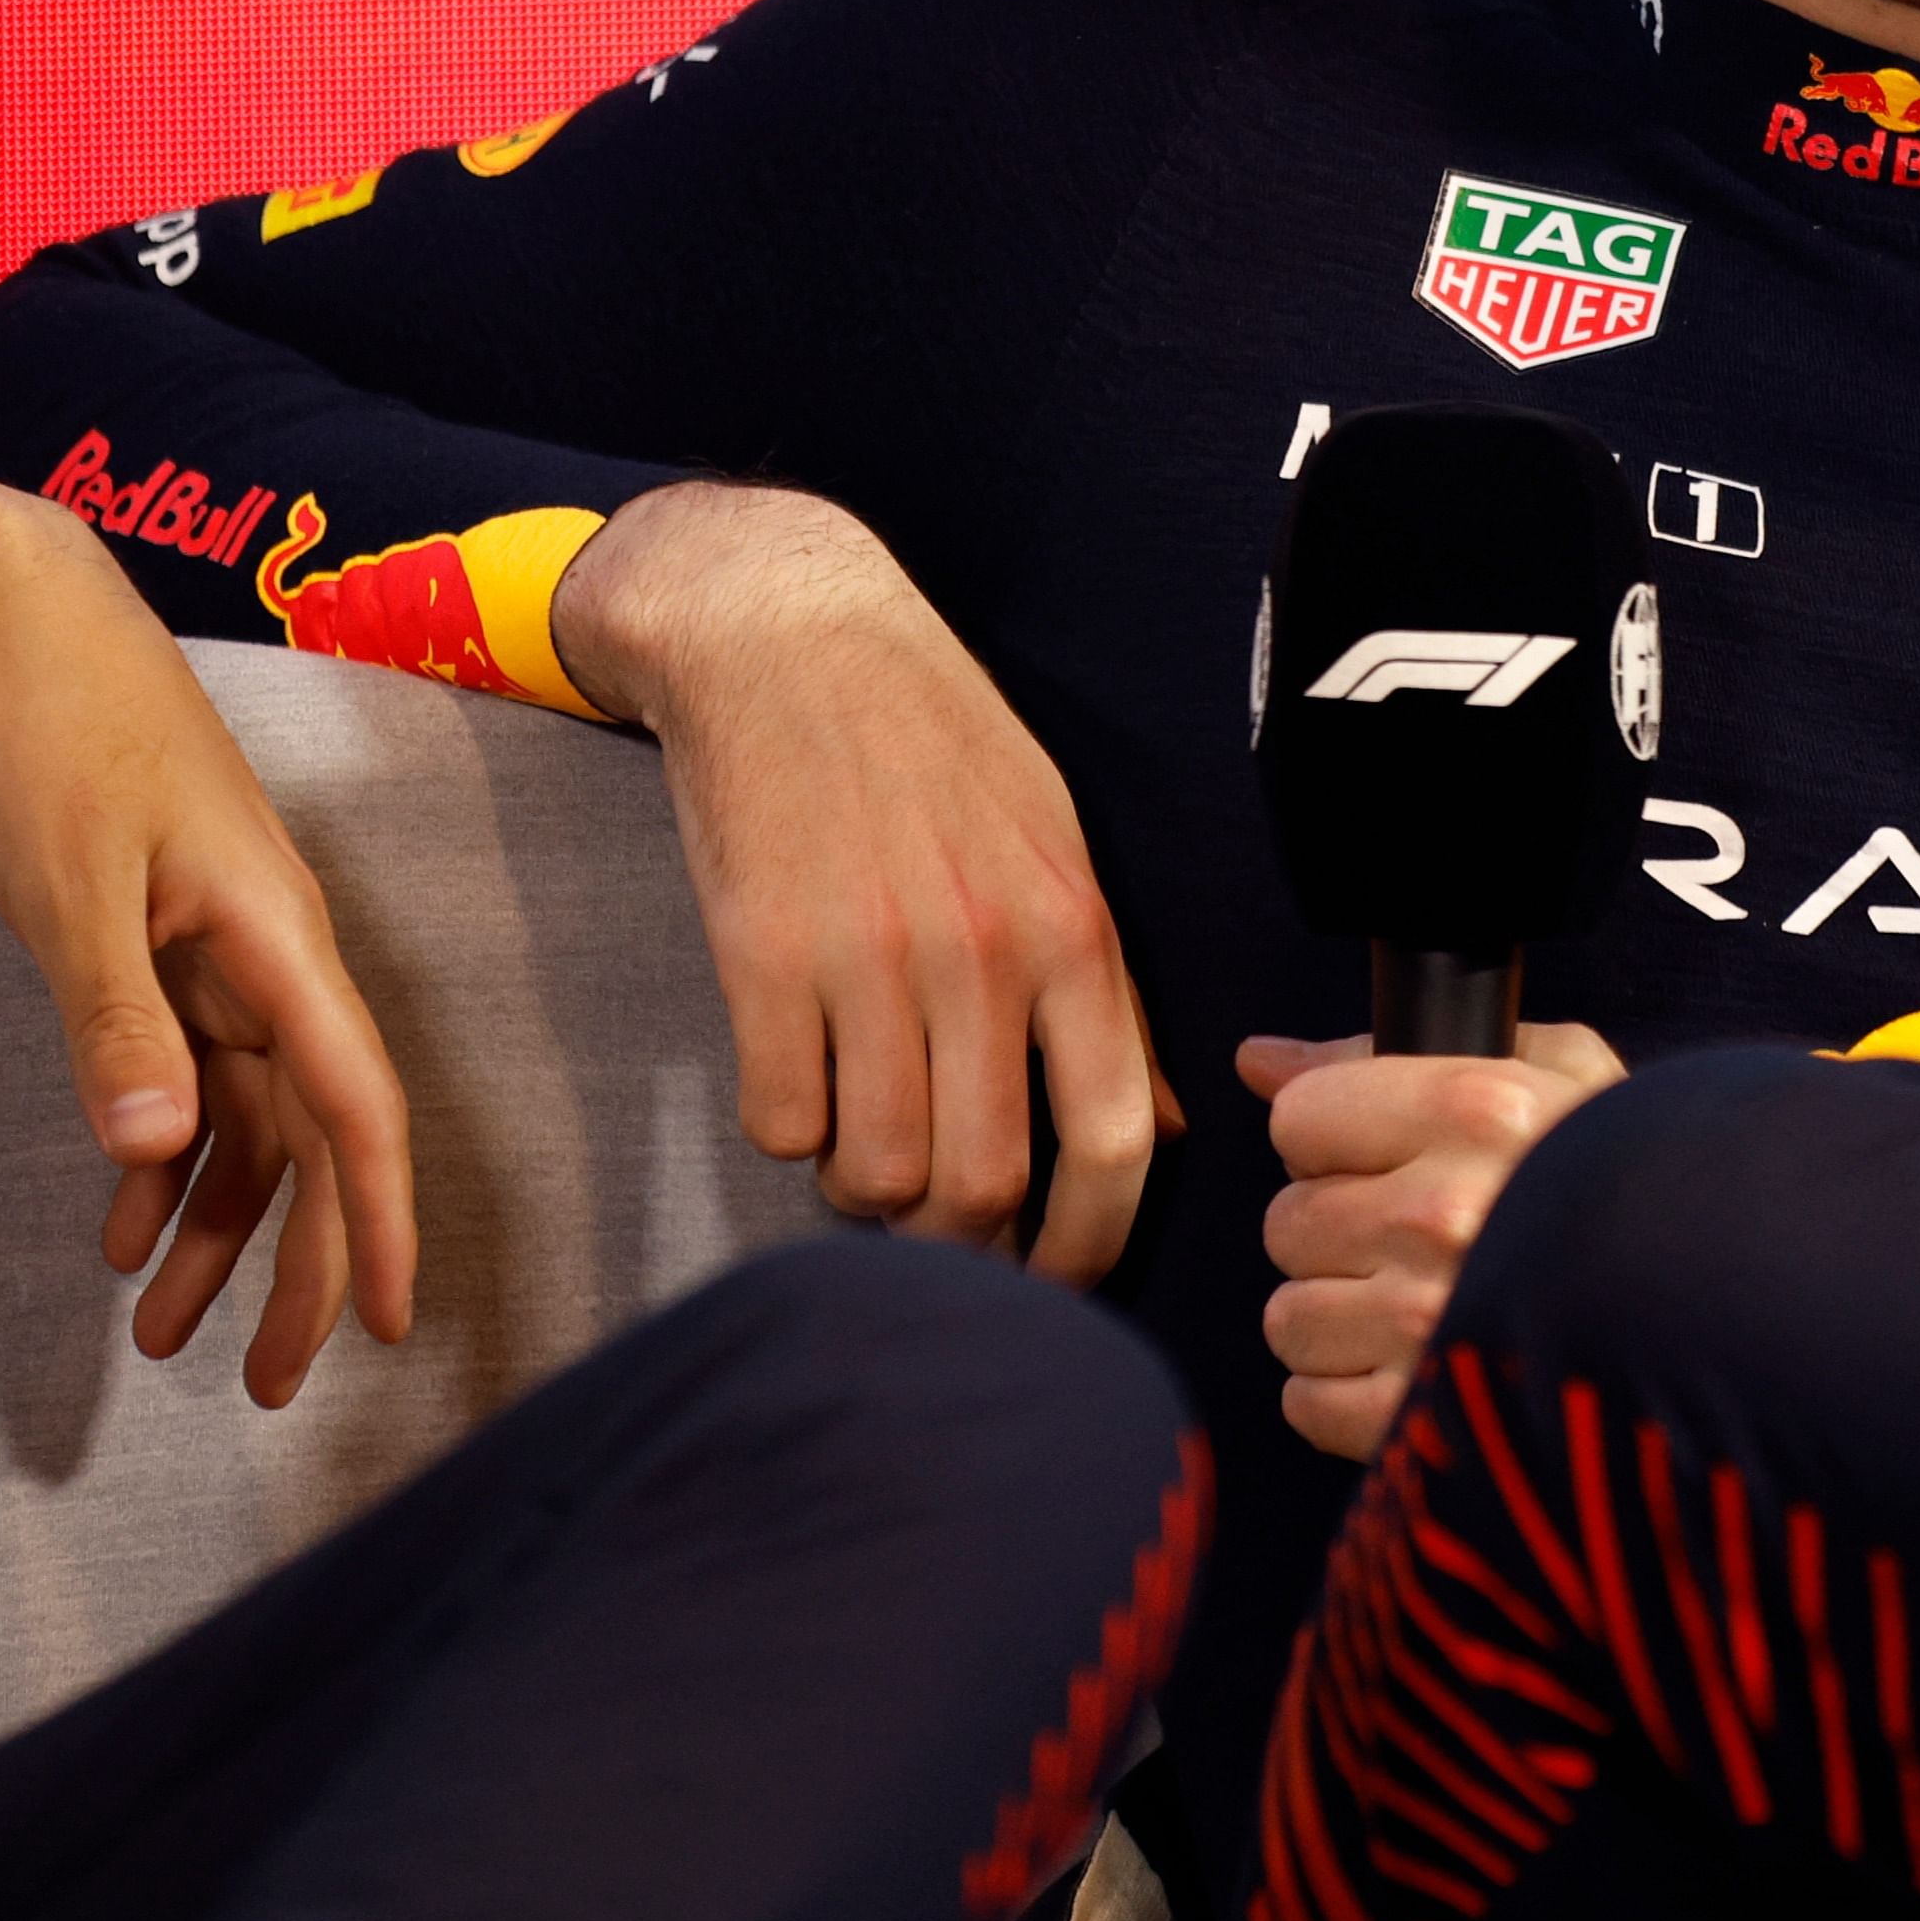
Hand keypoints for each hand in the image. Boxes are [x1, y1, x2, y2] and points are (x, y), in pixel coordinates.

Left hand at [0, 466, 418, 1405]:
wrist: (23, 620)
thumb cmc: (57, 731)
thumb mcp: (72, 882)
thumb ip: (117, 1015)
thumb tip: (158, 1145)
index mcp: (274, 939)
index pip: (355, 1103)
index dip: (382, 1218)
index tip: (392, 1323)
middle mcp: (271, 958)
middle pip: (316, 1137)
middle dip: (303, 1266)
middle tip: (267, 1387)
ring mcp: (224, 956)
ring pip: (249, 1124)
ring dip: (214, 1232)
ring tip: (159, 1340)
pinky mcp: (171, 950)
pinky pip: (190, 1082)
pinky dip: (161, 1163)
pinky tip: (120, 1230)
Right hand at [552, 481, 1173, 1282]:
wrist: (789, 637)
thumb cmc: (936, 745)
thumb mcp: (1056, 843)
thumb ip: (1105, 992)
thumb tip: (1161, 1128)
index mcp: (1072, 929)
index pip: (1115, 1142)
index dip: (1089, 1246)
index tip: (1057, 1283)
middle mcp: (980, 954)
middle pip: (983, 1185)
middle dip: (964, 1243)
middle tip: (942, 1227)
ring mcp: (866, 959)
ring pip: (874, 1174)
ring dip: (867, 1192)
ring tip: (865, 1143)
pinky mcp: (759, 958)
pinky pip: (779, 1125)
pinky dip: (789, 1131)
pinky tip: (800, 1076)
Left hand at [1248, 1022, 1623, 1458]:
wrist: (1737, 1305)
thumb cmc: (1643, 1179)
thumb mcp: (1557, 1071)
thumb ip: (1397, 1049)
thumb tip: (1258, 1059)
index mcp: (1478, 1110)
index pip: (1302, 1117)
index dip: (1337, 1134)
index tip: (1388, 1152)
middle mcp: (1442, 1215)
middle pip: (1289, 1219)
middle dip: (1343, 1226)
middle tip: (1421, 1237)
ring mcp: (1427, 1326)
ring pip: (1290, 1315)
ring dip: (1344, 1314)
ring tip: (1424, 1306)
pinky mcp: (1418, 1423)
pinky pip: (1307, 1402)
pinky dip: (1348, 1393)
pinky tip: (1416, 1369)